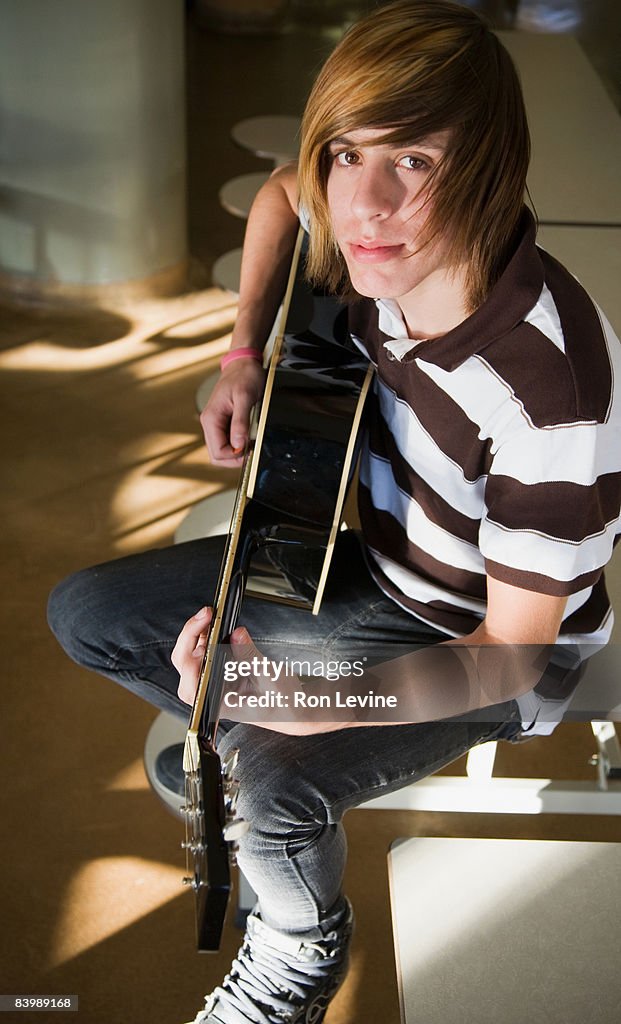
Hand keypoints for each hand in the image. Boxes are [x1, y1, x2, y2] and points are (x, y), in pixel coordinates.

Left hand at [172, 609, 352, 733]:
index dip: (194, 657)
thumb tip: (236, 634)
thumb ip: (250, 656)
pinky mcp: (216, 670)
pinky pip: (202, 650)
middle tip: (207, 614)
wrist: (289, 707)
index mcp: (219, 704)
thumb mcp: (270, 678)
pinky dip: (205, 634)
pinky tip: (214, 623)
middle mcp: (208, 694)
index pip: (193, 683)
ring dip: (197, 632)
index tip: (207, 634)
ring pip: (189, 653)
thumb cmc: (281, 702)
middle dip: (191, 635)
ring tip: (210, 615)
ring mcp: (210, 681)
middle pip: (184, 662)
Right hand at [200, 360, 265, 466]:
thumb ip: (240, 422)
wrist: (243, 362)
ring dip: (236, 452)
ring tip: (252, 444)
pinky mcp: (222, 422)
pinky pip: (226, 441)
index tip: (251, 451)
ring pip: (221, 450)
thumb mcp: (245, 398)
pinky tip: (248, 439)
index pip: (218, 452)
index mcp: (211, 418)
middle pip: (217, 455)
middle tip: (252, 451)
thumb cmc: (244, 376)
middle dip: (234, 459)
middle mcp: (209, 422)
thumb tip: (238, 445)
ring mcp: (215, 423)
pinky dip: (237, 445)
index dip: (235, 457)